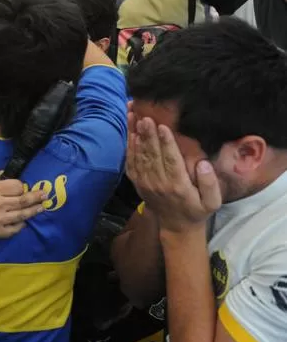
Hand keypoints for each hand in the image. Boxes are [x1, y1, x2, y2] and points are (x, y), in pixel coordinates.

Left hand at [125, 114, 221, 233]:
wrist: (176, 226)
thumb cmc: (197, 210)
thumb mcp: (212, 202)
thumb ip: (210, 184)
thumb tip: (204, 164)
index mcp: (178, 186)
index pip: (171, 161)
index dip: (166, 143)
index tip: (163, 126)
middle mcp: (158, 183)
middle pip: (152, 155)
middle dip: (148, 134)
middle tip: (146, 116)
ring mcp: (145, 182)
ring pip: (139, 155)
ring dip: (136, 135)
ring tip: (134, 116)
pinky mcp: (137, 182)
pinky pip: (131, 162)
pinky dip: (129, 146)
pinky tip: (130, 131)